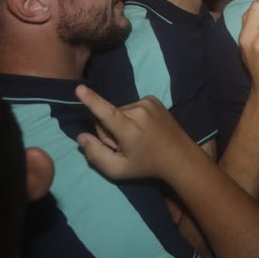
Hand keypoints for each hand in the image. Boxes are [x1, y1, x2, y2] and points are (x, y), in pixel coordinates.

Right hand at [74, 85, 197, 181]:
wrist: (178, 156)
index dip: (92, 100)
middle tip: (124, 145)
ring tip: (136, 138)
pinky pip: (130, 107)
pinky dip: (131, 117)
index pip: (107, 113)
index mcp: (130, 129)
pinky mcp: (152, 98)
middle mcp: (139, 111)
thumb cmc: (146, 165)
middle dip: (109, 130)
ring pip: (118, 111)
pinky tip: (143, 129)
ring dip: (121, 124)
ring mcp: (147, 102)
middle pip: (107, 116)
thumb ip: (96, 154)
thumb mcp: (118, 169)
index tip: (79, 88)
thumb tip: (81, 136)